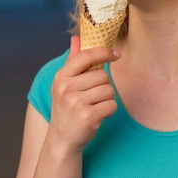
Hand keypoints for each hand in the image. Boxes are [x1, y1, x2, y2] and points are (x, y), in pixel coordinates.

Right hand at [46, 36, 119, 154]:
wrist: (62, 139)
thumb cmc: (67, 108)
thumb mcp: (65, 84)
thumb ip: (73, 61)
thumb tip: (76, 38)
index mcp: (61, 77)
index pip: (86, 56)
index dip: (104, 52)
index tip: (116, 54)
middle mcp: (66, 88)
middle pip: (102, 75)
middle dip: (103, 85)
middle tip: (92, 97)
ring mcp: (76, 102)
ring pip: (108, 90)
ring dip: (106, 99)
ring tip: (93, 106)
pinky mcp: (87, 116)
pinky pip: (111, 105)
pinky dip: (109, 110)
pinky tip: (97, 115)